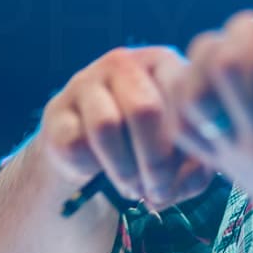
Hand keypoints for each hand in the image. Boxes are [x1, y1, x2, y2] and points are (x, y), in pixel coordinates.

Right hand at [35, 45, 213, 209]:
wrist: (88, 156)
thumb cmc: (147, 149)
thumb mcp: (179, 156)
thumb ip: (197, 166)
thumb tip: (193, 173)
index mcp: (162, 62)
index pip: (181, 91)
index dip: (185, 140)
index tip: (186, 170)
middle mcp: (123, 63)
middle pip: (144, 110)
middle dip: (155, 161)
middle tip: (157, 190)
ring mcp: (85, 82)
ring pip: (106, 126)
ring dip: (123, 170)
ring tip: (133, 188)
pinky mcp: (56, 110)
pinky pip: (74, 144)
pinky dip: (90, 169)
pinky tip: (98, 173)